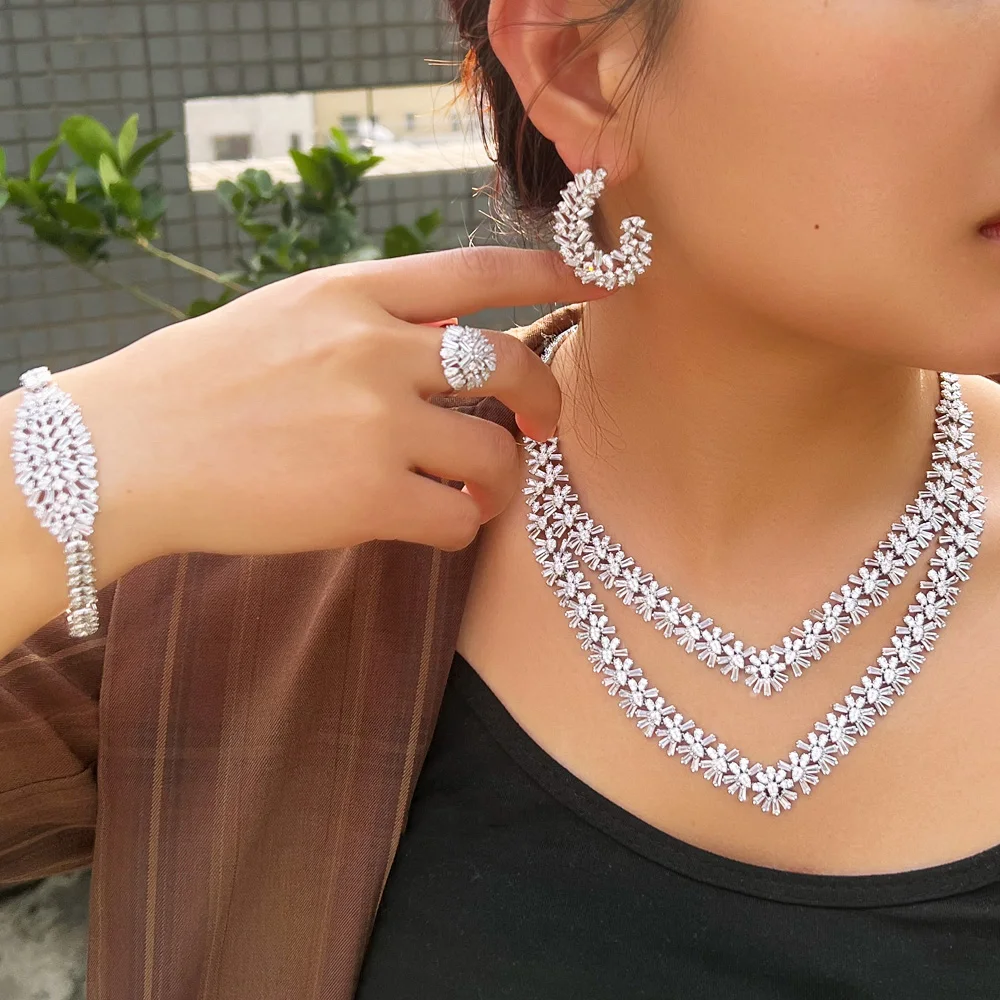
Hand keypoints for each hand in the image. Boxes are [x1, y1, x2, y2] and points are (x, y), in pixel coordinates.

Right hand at [58, 247, 609, 562]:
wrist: (126, 453)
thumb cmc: (199, 385)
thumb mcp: (286, 318)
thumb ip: (369, 321)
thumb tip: (448, 336)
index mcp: (352, 292)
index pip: (477, 271)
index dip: (551, 274)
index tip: (602, 280)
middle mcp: (373, 348)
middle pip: (509, 366)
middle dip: (545, 401)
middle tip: (543, 426)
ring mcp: (373, 422)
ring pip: (495, 455)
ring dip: (502, 482)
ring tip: (474, 496)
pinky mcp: (365, 498)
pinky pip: (456, 520)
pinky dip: (460, 529)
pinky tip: (433, 527)